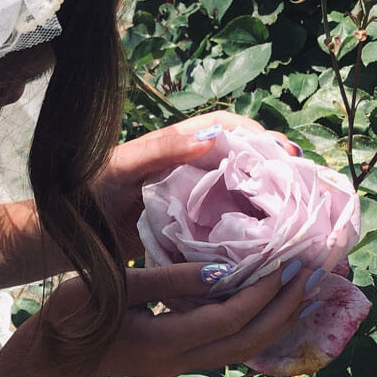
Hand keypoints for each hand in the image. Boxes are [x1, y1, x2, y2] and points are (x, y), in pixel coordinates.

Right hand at [25, 259, 313, 376]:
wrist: (50, 357)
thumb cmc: (72, 315)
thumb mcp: (116, 286)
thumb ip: (170, 278)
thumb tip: (225, 269)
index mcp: (166, 341)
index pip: (231, 318)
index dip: (264, 293)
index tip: (288, 263)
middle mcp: (181, 361)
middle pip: (249, 342)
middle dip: (284, 311)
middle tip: (313, 276)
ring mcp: (179, 366)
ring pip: (242, 350)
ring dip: (275, 322)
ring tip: (300, 291)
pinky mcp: (176, 360)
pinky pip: (227, 347)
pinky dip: (253, 326)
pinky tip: (264, 305)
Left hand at [91, 112, 300, 259]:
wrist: (67, 235)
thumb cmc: (87, 193)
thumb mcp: (120, 167)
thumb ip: (158, 150)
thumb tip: (208, 138)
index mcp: (178, 145)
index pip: (229, 130)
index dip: (259, 139)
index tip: (286, 156)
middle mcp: (192, 169)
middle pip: (245, 162)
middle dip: (278, 172)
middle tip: (308, 190)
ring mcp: (194, 200)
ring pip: (243, 194)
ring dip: (272, 202)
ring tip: (302, 217)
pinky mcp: (192, 231)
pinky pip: (228, 226)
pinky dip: (252, 232)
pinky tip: (273, 246)